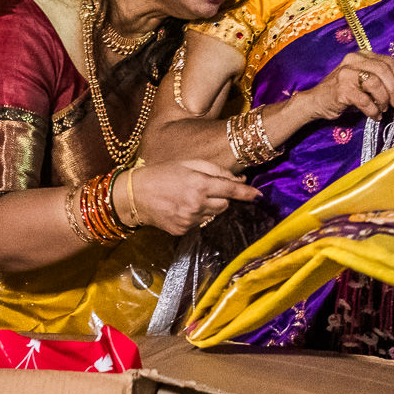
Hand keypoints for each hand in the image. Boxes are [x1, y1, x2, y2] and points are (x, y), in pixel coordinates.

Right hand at [130, 160, 260, 235]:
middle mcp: (197, 204)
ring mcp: (190, 220)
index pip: (231, 191)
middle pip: (224, 205)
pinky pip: (199, 224)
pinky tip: (181, 207)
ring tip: (189, 197)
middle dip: (221, 198)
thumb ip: (215, 171)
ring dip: (208, 207)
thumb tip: (240, 181)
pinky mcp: (183, 230)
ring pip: (213, 215)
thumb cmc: (162, 174)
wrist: (134, 195)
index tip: (259, 196)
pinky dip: (196, 216)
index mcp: (199, 184)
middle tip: (204, 189)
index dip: (247, 194)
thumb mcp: (188, 163)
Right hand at [301, 51, 393, 121]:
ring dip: (384, 99)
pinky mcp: (341, 89)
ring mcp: (346, 73)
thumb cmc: (344, 93)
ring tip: (383, 109)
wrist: (316, 102)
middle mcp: (353, 60)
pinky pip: (365, 100)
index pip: (389, 61)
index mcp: (362, 55)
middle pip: (384, 70)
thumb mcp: (363, 80)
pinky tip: (374, 115)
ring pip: (376, 83)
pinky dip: (373, 110)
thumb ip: (381, 79)